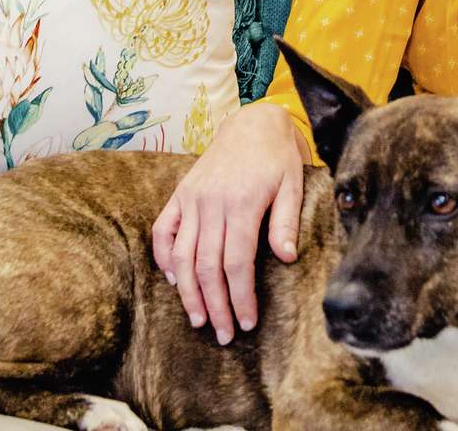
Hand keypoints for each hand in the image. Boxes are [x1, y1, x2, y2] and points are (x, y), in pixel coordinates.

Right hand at [152, 102, 308, 343]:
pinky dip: (164, 258)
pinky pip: (163, 231)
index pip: (236, 263)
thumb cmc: (278, 157)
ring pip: (182, 256)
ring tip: (198, 320)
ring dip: (188, 293)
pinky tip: (174, 282)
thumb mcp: (293, 184)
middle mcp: (211, 204)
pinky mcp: (180, 194)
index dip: (240, 297)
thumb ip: (286, 221)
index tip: (248, 322)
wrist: (253, 122)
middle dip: (216, 306)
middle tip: (224, 335)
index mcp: (241, 203)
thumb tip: (287, 258)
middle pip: (208, 267)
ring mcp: (192, 199)